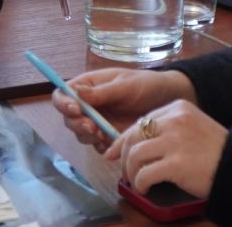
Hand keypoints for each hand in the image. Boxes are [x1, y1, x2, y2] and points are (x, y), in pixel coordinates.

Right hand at [53, 68, 196, 152]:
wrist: (169, 101)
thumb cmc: (147, 85)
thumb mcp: (125, 85)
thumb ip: (101, 92)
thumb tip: (75, 93)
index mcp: (88, 86)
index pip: (63, 94)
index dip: (63, 104)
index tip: (76, 110)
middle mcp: (89, 105)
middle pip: (68, 118)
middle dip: (78, 124)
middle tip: (94, 127)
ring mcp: (98, 121)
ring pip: (81, 134)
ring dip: (89, 137)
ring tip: (105, 134)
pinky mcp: (108, 137)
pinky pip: (97, 146)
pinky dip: (101, 146)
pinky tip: (113, 142)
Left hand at [108, 100, 226, 198]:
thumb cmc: (215, 151)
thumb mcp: (192, 128)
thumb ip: (166, 129)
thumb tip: (132, 143)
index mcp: (178, 108)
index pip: (140, 122)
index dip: (122, 140)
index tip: (114, 153)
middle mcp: (174, 120)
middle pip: (133, 137)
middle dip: (124, 158)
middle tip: (128, 173)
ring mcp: (175, 141)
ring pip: (135, 155)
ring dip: (131, 173)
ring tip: (138, 182)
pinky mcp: (176, 163)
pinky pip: (144, 175)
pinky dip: (141, 184)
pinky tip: (147, 189)